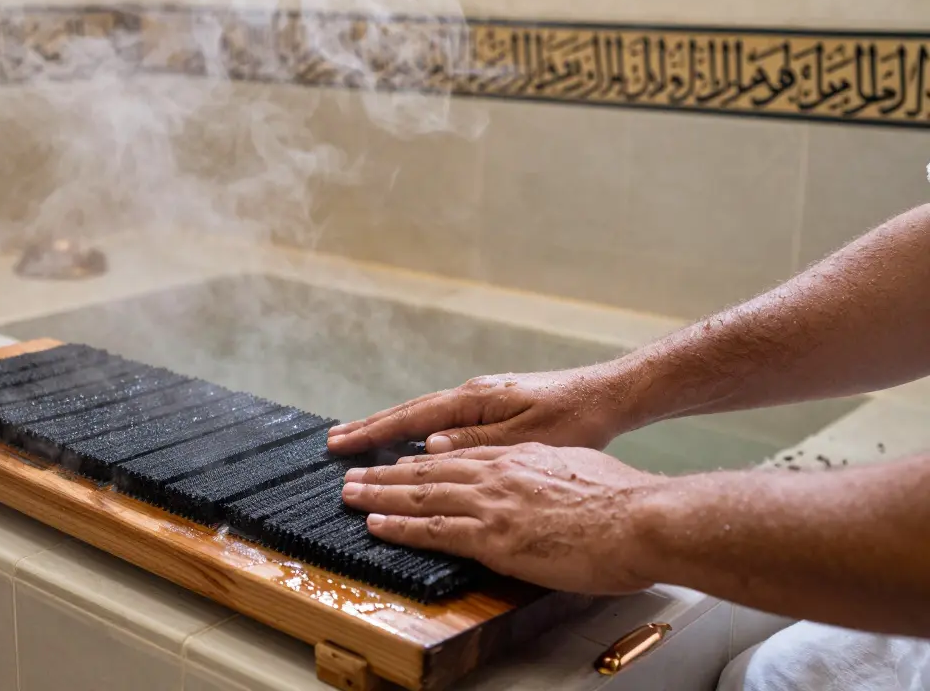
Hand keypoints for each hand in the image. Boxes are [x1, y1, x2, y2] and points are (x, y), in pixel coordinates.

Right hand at [327, 365, 635, 455]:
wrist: (611, 395)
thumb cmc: (576, 420)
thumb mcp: (528, 439)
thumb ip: (476, 445)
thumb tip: (426, 448)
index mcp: (476, 401)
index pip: (413, 418)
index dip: (375, 433)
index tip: (341, 445)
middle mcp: (473, 395)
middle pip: (410, 412)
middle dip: (370, 428)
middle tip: (333, 442)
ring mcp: (482, 398)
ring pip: (424, 415)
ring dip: (390, 428)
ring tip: (359, 440)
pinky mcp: (494, 406)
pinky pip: (442, 419)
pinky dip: (416, 428)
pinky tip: (409, 441)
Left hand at [340, 443, 660, 595]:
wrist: (642, 518)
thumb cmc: (622, 499)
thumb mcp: (574, 466)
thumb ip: (541, 468)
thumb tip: (529, 477)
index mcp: (517, 457)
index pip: (456, 455)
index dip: (420, 458)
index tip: (396, 460)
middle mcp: (497, 472)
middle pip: (427, 469)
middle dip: (385, 471)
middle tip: (353, 472)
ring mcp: (492, 502)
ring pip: (420, 494)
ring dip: (378, 494)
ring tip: (349, 494)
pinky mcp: (494, 536)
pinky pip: (432, 530)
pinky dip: (398, 527)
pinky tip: (374, 525)